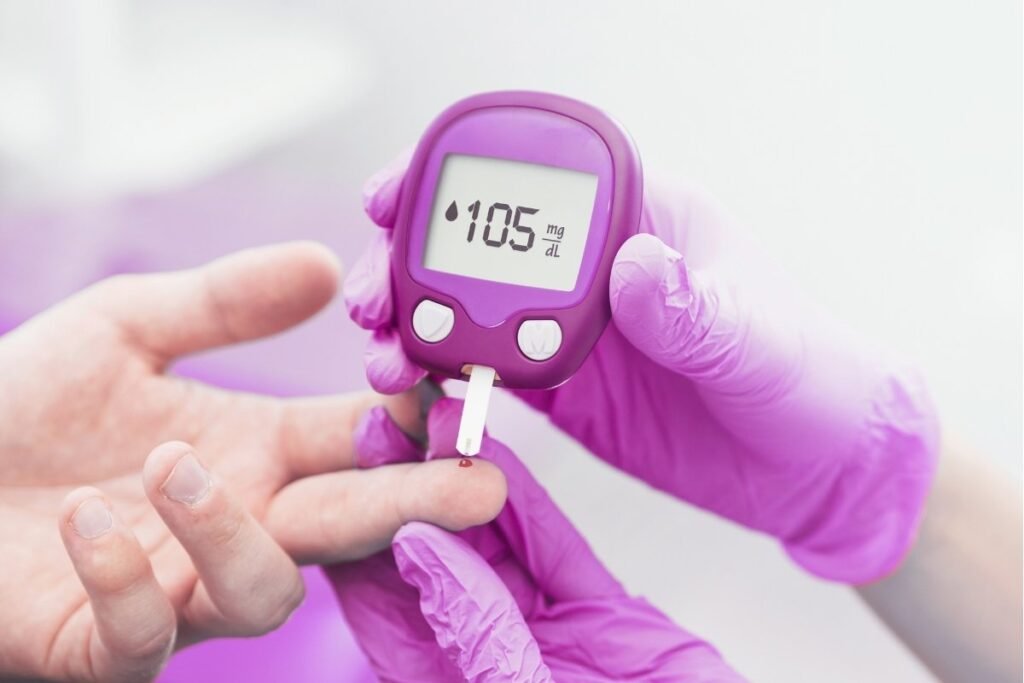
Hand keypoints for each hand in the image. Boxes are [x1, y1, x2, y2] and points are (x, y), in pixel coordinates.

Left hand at [0, 243, 506, 681]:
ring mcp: (178, 587)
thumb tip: (325, 264)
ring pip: (261, 594)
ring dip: (232, 533)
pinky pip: (144, 634)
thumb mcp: (122, 326)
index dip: (407, 422)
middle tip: (477, 487)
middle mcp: (234, 522)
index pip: (356, 440)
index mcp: (252, 450)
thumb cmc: (20, 403)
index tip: (445, 391)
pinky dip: (126, 579)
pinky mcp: (107, 641)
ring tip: (175, 465)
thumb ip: (224, 299)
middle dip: (419, 506)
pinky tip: (91, 522)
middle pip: (349, 524)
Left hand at [327, 397, 743, 681]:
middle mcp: (495, 661)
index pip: (391, 615)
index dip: (366, 546)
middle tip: (386, 431)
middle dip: (412, 494)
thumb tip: (418, 548)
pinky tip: (500, 458)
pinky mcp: (608, 619)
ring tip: (437, 423)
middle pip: (441, 568)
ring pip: (498, 548)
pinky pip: (559, 552)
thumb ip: (473, 630)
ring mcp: (552, 638)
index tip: (344, 482)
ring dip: (467, 484)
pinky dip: (530, 505)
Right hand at [345, 156, 939, 582]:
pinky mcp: (562, 387)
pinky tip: (419, 400)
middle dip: (412, 262)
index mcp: (643, 218)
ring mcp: (571, 326)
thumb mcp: (756, 340)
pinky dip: (445, 382)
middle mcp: (594, 266)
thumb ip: (691, 306)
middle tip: (376, 303)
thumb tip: (632, 265)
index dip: (457, 175)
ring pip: (469, 308)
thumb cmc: (807, 378)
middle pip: (480, 242)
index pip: (537, 175)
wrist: (815, 466)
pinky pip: (487, 372)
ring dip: (418, 328)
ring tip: (390, 365)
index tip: (394, 198)